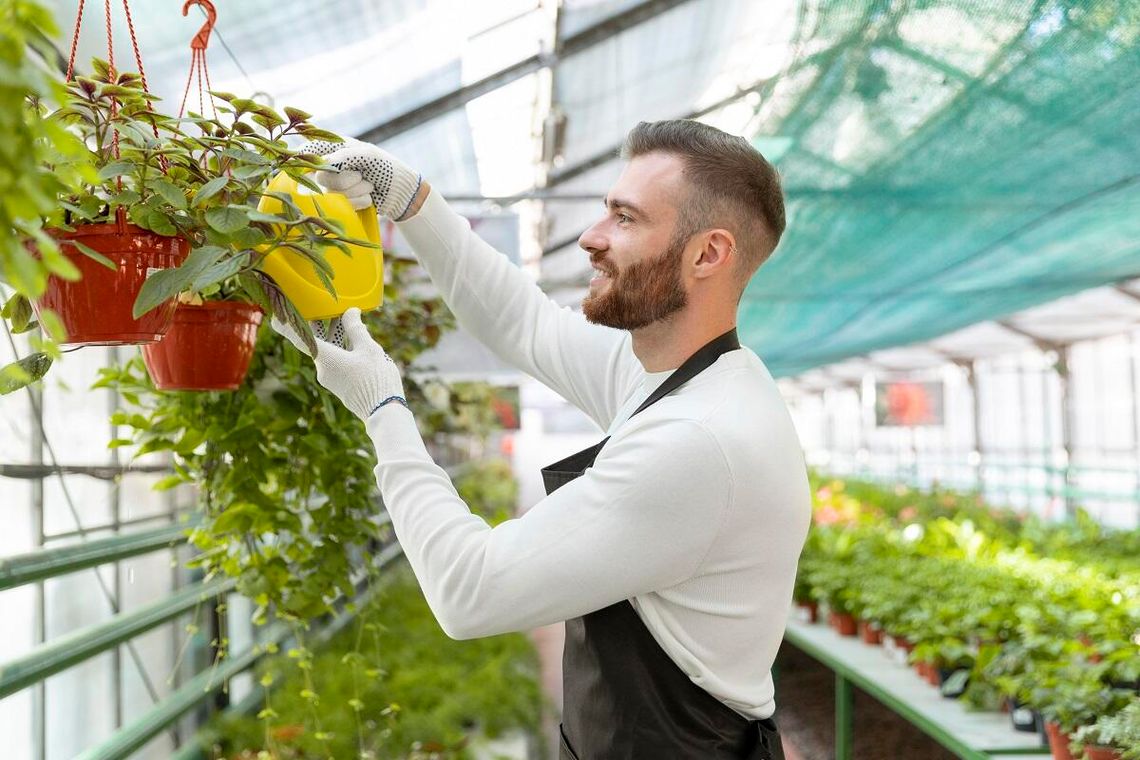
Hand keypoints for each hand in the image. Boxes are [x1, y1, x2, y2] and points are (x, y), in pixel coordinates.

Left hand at [271, 307, 405, 420]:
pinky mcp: (338, 385)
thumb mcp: (368, 348)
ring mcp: (330, 378)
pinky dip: (341, 348)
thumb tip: (350, 312)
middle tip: (324, 306)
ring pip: (328, 351)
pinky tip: (355, 340)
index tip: (275, 316)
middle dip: (321, 324)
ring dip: (334, 335)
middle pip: (316, 341)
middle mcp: (322, 369)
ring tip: (347, 318)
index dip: (287, 325)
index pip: (300, 337)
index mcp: (325, 358)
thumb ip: (356, 328)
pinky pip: (335, 361)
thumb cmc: (374, 377)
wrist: (383, 410)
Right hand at [299, 137, 421, 218]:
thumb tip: (325, 164)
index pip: (306, 150)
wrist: (399, 191)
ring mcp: (330, 188)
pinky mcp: (338, 204)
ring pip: (331, 195)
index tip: (323, 166)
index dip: (305, 158)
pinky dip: (359, 202)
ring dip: (356, 192)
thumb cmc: (383, 165)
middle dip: (346, 180)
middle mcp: (325, 168)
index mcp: (330, 148)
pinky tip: (367, 198)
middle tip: (361, 176)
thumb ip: (344, 156)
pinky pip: (341, 207)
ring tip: (369, 186)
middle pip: (321, 179)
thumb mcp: (366, 154)